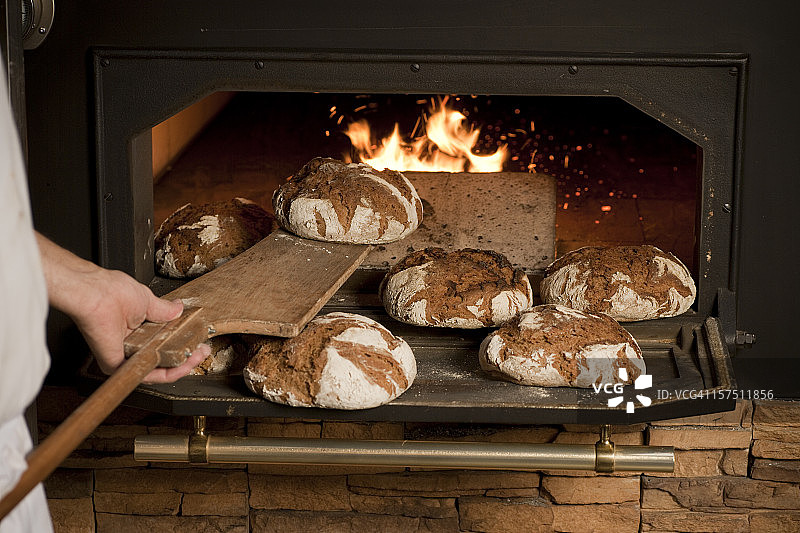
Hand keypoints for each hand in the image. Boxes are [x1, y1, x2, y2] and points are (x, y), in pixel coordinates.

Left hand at [36, 233, 209, 382]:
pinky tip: (183, 366)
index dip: (183, 344)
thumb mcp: (147, 300)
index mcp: (135, 330)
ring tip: (197, 357)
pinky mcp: (117, 365)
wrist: (96, 293)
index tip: (198, 341)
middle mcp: (129, 345)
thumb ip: (164, 310)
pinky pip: (146, 375)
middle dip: (187, 357)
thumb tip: (178, 309)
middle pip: (163, 359)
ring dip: (181, 366)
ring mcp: (123, 357)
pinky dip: (168, 373)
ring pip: (157, 369)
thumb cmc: (110, 292)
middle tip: (201, 352)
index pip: (162, 344)